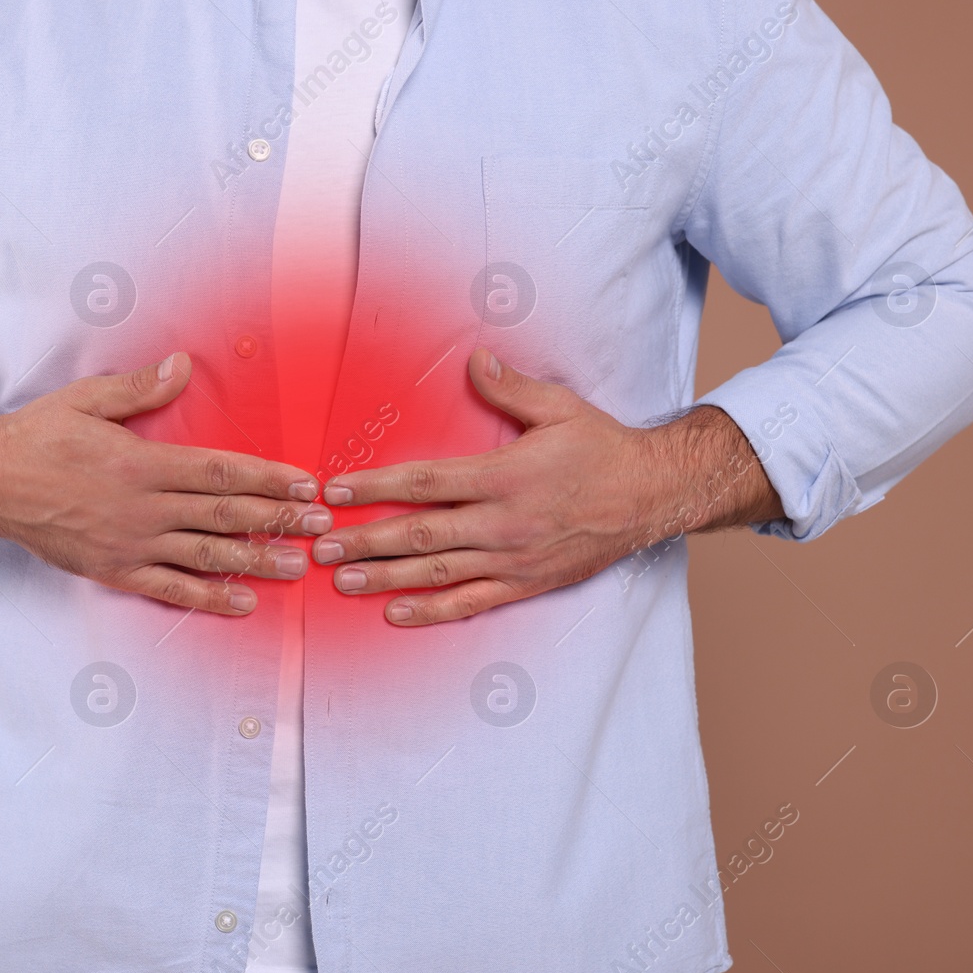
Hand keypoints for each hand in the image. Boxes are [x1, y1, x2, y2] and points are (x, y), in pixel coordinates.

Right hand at [0, 352, 331, 614]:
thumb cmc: (37, 434)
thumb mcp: (86, 399)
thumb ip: (140, 388)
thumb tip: (184, 365)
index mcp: (142, 462)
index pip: (221, 471)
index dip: (269, 479)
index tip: (305, 484)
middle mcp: (143, 507)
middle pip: (225, 515)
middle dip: (278, 520)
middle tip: (322, 526)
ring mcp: (130, 543)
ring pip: (206, 555)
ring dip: (256, 560)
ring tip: (298, 565)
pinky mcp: (114, 570)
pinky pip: (170, 589)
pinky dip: (208, 598)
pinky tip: (242, 603)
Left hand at [309, 348, 782, 625]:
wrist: (654, 496)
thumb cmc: (603, 448)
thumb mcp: (560, 408)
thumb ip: (511, 388)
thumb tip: (475, 359)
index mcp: (504, 475)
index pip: (425, 482)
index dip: (375, 487)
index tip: (335, 490)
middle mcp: (503, 522)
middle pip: (419, 533)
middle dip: (365, 539)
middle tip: (319, 545)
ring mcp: (512, 558)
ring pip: (437, 572)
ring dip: (385, 577)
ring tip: (342, 580)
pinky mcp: (525, 583)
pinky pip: (470, 602)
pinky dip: (431, 611)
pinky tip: (395, 614)